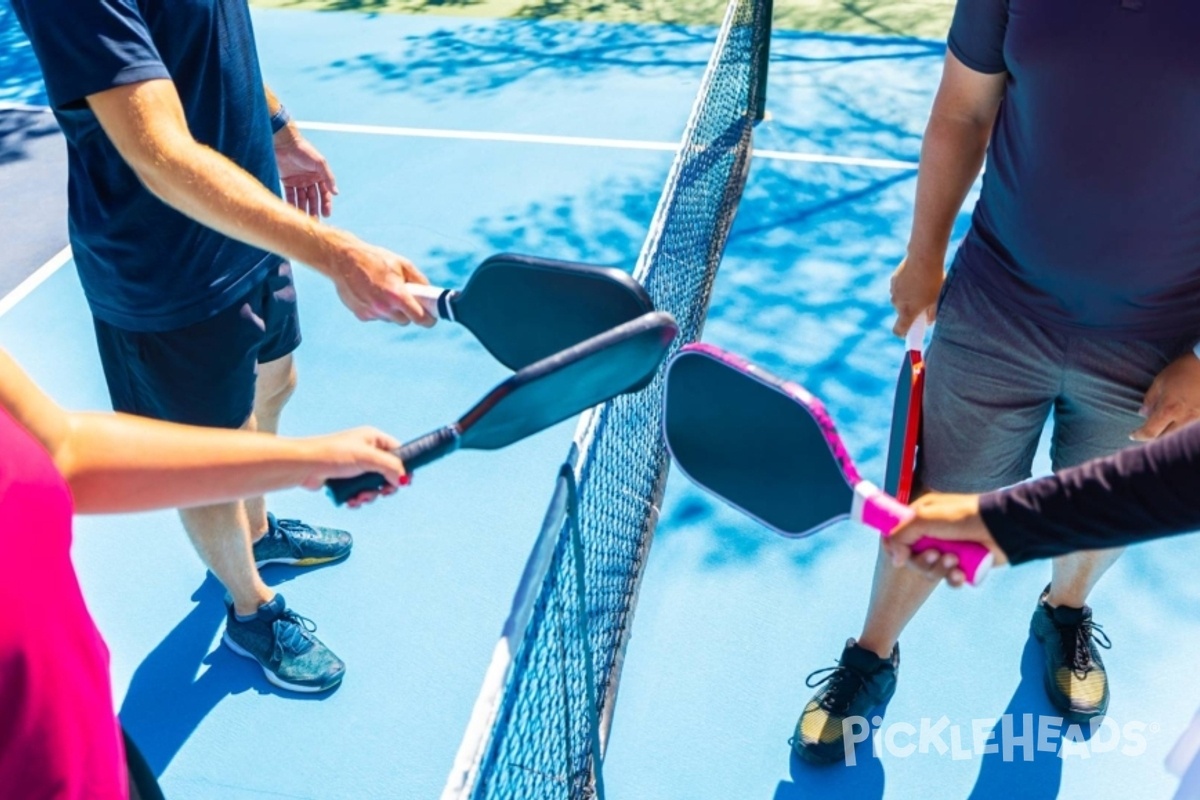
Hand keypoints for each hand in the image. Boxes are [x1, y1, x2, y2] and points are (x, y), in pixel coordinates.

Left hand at [275, 126, 337, 217]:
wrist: (284, 142)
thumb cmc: (304, 150)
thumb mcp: (319, 163)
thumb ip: (328, 178)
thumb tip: (336, 193)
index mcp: (319, 176)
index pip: (324, 193)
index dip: (326, 204)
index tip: (326, 214)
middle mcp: (309, 180)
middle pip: (313, 198)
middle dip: (314, 210)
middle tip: (314, 222)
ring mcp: (298, 181)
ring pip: (302, 199)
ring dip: (303, 209)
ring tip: (303, 221)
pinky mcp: (287, 181)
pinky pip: (290, 195)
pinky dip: (291, 203)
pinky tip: (292, 212)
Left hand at [298, 427, 406, 505]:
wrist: (303, 467)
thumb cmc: (332, 455)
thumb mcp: (367, 458)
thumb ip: (390, 467)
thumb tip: (404, 480)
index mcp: (373, 439)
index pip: (398, 452)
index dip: (403, 467)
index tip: (405, 482)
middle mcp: (366, 451)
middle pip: (387, 473)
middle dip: (383, 487)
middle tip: (381, 493)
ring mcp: (355, 466)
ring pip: (373, 486)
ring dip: (368, 495)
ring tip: (358, 498)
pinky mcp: (345, 480)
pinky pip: (359, 492)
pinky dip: (357, 499)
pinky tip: (350, 501)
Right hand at [326, 232, 435, 326]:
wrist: (342, 259)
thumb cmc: (375, 259)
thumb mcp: (402, 264)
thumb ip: (419, 280)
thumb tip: (430, 293)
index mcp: (397, 295)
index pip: (420, 319)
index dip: (429, 320)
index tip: (431, 318)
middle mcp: (384, 307)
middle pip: (405, 321)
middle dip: (408, 312)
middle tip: (406, 298)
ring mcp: (371, 313)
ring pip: (390, 319)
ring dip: (392, 311)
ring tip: (385, 291)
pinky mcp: (361, 315)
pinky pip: (377, 316)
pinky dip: (378, 309)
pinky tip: (372, 293)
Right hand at [883, 493, 1007, 586]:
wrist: (1001, 528)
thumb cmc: (962, 517)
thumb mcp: (924, 519)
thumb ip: (900, 535)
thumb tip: (895, 559)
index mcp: (922, 516)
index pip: (899, 535)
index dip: (897, 547)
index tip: (899, 556)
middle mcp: (933, 533)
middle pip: (913, 557)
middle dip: (922, 561)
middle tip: (936, 555)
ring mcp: (949, 548)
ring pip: (931, 570)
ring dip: (939, 570)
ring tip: (954, 561)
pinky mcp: (963, 564)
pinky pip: (949, 579)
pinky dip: (953, 579)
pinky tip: (961, 574)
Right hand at [890, 255, 943, 336]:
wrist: (924, 257)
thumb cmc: (933, 280)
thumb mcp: (937, 299)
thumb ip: (932, 314)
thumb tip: (928, 322)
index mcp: (907, 312)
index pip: (898, 331)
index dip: (904, 333)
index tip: (911, 332)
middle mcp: (897, 303)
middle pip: (901, 313)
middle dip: (910, 311)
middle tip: (924, 304)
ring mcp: (893, 291)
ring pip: (900, 300)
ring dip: (908, 298)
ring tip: (922, 287)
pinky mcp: (893, 280)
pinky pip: (898, 289)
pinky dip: (905, 287)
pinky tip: (916, 278)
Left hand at [1132, 352, 1199, 440]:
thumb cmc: (1184, 369)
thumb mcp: (1160, 381)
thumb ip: (1150, 399)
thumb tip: (1143, 413)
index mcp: (1169, 410)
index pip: (1151, 431)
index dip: (1140, 436)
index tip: (1132, 435)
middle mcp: (1184, 418)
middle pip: (1166, 437)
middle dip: (1153, 437)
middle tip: (1146, 432)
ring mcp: (1197, 418)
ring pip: (1179, 433)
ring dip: (1168, 432)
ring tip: (1161, 426)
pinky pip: (1191, 426)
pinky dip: (1182, 426)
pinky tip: (1178, 419)